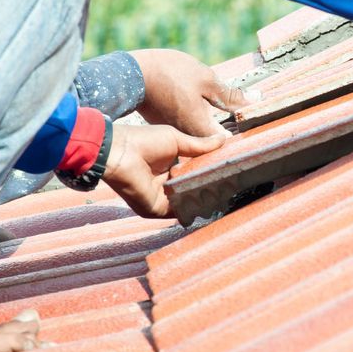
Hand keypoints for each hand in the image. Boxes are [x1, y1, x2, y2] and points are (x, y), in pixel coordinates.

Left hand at [103, 123, 224, 217]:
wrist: (120, 152)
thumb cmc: (144, 141)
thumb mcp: (177, 140)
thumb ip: (200, 145)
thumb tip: (224, 139)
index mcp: (170, 168)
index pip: (194, 175)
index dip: (210, 174)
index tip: (229, 172)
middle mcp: (166, 185)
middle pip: (193, 191)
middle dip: (210, 190)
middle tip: (232, 186)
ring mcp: (162, 199)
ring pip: (188, 203)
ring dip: (203, 200)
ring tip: (225, 195)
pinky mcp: (156, 209)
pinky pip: (178, 212)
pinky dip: (192, 209)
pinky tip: (208, 202)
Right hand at [130, 49, 258, 136]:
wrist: (131, 73)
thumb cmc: (170, 73)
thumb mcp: (207, 80)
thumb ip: (232, 96)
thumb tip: (256, 102)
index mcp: (201, 131)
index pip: (230, 144)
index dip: (243, 136)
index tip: (254, 129)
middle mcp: (187, 142)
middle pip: (215, 145)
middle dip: (230, 135)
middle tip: (244, 123)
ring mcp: (174, 137)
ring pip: (200, 139)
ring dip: (212, 130)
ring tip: (225, 115)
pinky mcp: (165, 128)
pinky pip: (186, 131)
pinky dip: (195, 124)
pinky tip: (201, 110)